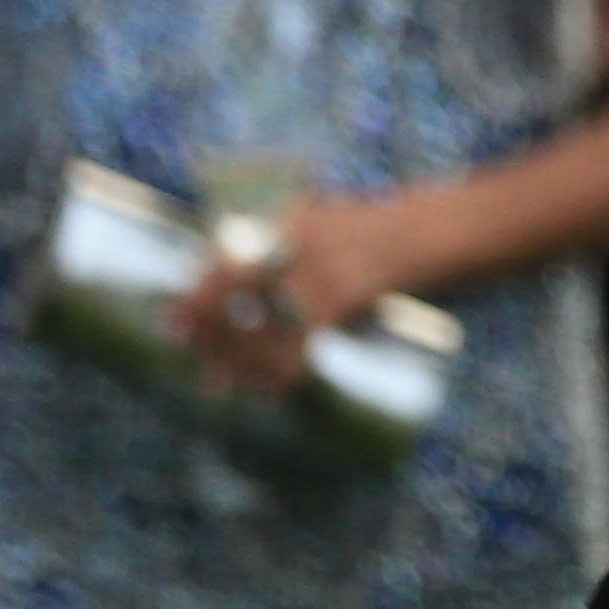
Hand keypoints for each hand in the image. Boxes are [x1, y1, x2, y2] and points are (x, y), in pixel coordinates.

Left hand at [168, 195, 415, 400]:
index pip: (228, 255)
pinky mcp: (346, 296)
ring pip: (261, 323)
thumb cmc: (374, 232)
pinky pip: (299, 345)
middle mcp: (302, 239)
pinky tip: (265, 389)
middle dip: (206, 321)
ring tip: (217, 379)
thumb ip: (278, 243)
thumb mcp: (322, 221)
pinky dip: (278, 372)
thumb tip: (219, 278)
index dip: (197, 289)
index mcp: (291, 218)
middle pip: (234, 286)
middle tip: (183, 347)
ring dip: (236, 356)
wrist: (434, 233)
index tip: (174, 315)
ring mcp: (324, 268)